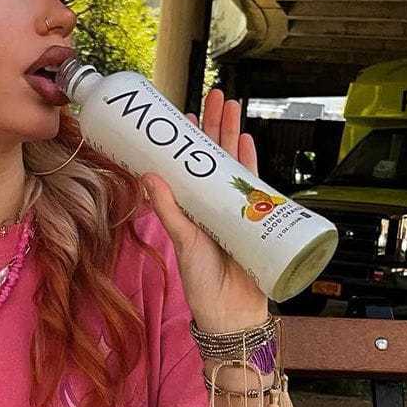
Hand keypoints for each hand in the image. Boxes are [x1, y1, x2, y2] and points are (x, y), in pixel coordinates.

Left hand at [140, 86, 269, 335]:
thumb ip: (167, 209)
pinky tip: (248, 139)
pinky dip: (252, 162)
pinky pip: (256, 184)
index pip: (189, 165)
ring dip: (234, 133)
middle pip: (215, 155)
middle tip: (214, 95)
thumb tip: (147, 175)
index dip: (188, 140)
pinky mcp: (258, 218)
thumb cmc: (202, 282)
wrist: (233, 312)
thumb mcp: (182, 240)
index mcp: (192, 206)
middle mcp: (213, 203)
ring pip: (235, 163)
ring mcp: (237, 208)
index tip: (182, 114)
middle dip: (215, 124)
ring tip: (231, 105)